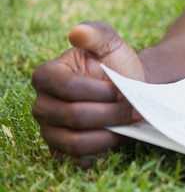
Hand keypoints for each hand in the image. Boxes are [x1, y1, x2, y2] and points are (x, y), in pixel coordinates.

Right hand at [31, 21, 144, 167]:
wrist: (129, 88)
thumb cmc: (117, 64)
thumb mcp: (110, 44)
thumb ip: (96, 34)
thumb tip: (78, 33)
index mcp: (47, 75)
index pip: (68, 88)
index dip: (100, 92)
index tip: (123, 90)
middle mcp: (42, 104)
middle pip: (75, 116)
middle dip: (111, 114)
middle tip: (134, 110)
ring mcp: (50, 129)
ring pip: (75, 141)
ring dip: (108, 135)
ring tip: (127, 125)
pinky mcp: (62, 148)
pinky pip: (74, 158)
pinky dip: (96, 154)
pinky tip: (112, 143)